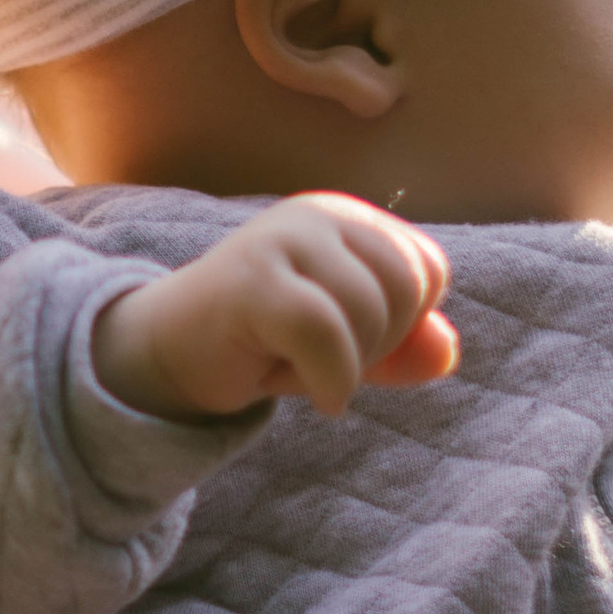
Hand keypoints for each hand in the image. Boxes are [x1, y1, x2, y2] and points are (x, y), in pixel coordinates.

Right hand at [90, 196, 455, 420]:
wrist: (165, 355)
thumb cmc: (261, 345)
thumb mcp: (347, 347)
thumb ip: (404, 347)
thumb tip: (448, 351)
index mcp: (345, 218)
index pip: (428, 268)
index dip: (409, 324)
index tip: (355, 345)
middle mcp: (316, 215)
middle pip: (408, 286)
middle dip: (383, 345)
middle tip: (333, 365)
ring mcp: (280, 240)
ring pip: (369, 308)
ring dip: (352, 367)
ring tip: (309, 373)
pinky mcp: (250, 279)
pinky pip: (325, 331)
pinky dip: (333, 381)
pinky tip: (316, 398)